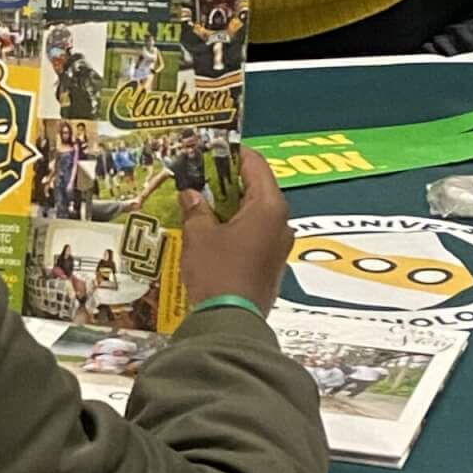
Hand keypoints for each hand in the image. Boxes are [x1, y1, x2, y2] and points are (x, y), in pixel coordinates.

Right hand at [178, 149, 291, 313]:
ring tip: (198, 202)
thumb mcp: (199, 234)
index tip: (207, 149)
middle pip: (256, 187)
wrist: (230, 323)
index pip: (254, 163)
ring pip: (255, 212)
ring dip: (229, 205)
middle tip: (196, 175)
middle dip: (226, 180)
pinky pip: (255, 233)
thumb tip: (191, 193)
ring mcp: (279, 245)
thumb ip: (196, 207)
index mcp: (269, 206)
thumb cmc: (217, 271)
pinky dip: (235, 226)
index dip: (230, 153)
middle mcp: (281, 222)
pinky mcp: (271, 264)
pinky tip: (210, 229)